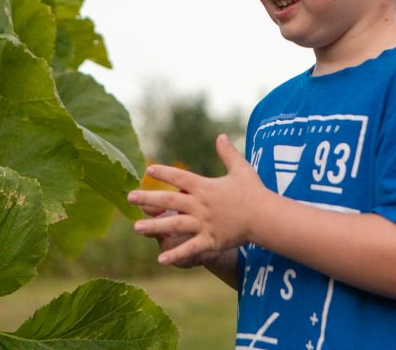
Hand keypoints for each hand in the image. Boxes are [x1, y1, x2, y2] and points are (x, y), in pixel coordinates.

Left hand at [127, 134, 267, 265]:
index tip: (149, 170)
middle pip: (170, 201)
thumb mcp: (240, 168)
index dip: (164, 173)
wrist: (265, 216)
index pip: (180, 178)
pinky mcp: (211, 240)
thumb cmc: (253, 191)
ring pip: (174, 225)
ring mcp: (204, 223)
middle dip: (148, 199)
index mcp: (205, 187)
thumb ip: (228, 153)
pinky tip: (160, 259)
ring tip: (136, 227)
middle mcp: (201, 205)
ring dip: (154, 226)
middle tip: (130, 198)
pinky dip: (176, 254)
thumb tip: (221, 136)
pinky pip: (190, 248)